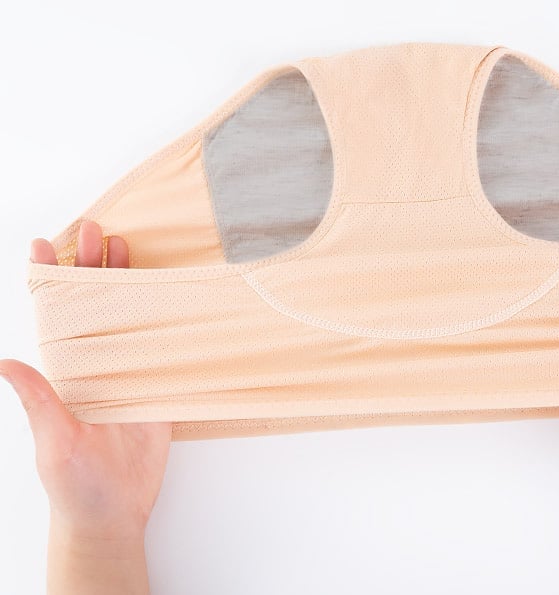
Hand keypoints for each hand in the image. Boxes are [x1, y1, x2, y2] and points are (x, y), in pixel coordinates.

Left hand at [0, 221, 170, 593]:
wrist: (113, 514)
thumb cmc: (74, 485)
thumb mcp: (53, 443)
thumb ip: (38, 401)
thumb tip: (4, 362)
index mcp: (65, 373)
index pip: (53, 316)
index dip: (48, 279)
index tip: (45, 244)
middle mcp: (95, 367)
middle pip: (94, 306)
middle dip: (93, 266)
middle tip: (97, 230)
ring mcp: (127, 376)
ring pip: (128, 318)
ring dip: (127, 283)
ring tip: (128, 248)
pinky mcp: (156, 390)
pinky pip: (162, 348)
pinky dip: (166, 320)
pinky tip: (169, 296)